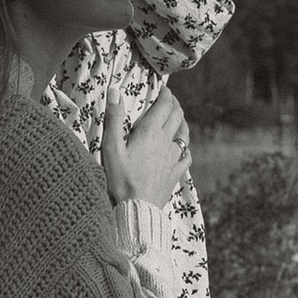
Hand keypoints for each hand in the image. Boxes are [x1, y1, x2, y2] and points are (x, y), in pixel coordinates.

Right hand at [113, 85, 188, 210]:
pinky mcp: (176, 173)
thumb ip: (114, 118)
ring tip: (178, 118)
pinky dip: (185, 147)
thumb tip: (114, 91)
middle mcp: (166, 142)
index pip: (164, 106)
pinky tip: (182, 149)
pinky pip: (186, 156)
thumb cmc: (121, 179)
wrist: (138, 208)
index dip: (166, 95)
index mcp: (150, 132)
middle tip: (170, 100)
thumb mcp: (111, 147)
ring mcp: (173, 158)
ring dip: (182, 122)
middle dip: (174, 104)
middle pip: (177, 116)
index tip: (164, 89)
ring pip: (184, 134)